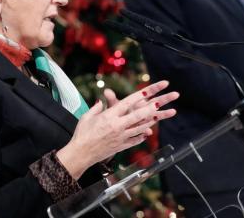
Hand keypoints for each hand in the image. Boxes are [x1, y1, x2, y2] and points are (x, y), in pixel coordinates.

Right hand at [57, 80, 177, 178]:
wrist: (80, 154)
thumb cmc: (82, 134)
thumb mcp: (87, 117)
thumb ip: (97, 107)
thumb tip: (102, 100)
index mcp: (109, 116)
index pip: (127, 103)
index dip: (139, 96)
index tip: (148, 90)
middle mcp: (117, 126)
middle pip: (138, 115)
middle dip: (152, 108)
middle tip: (162, 102)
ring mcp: (121, 137)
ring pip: (140, 128)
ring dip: (151, 120)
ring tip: (161, 115)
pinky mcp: (121, 146)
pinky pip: (135, 139)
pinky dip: (142, 135)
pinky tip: (148, 132)